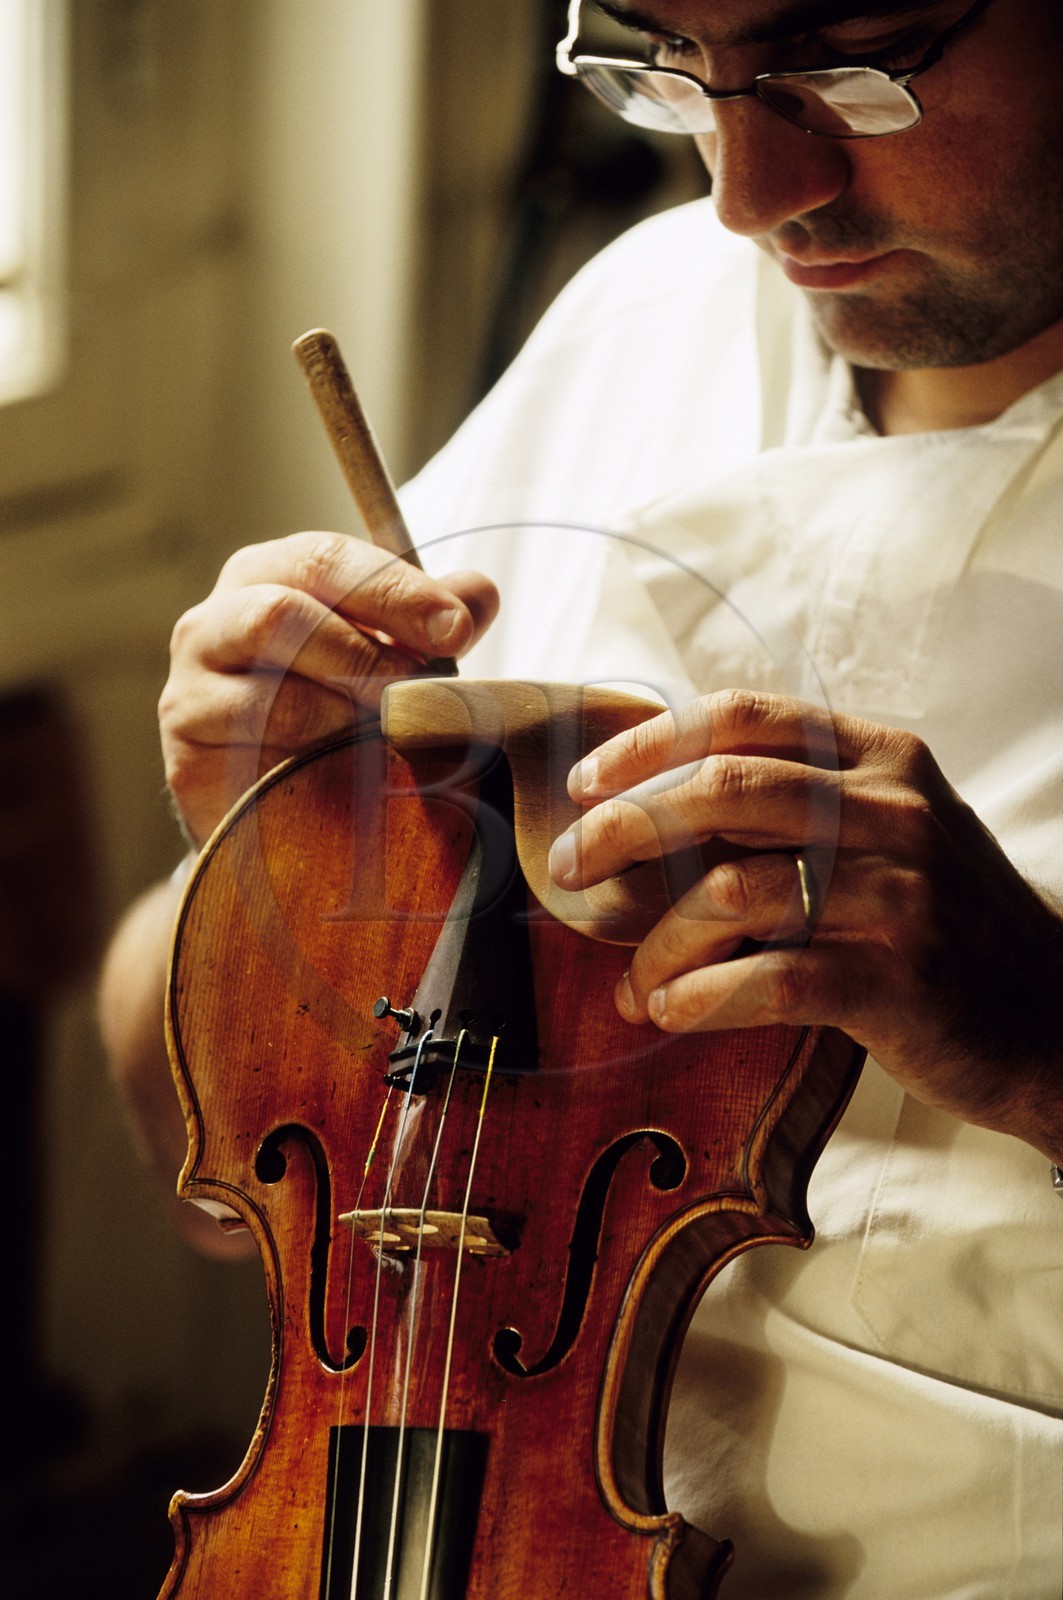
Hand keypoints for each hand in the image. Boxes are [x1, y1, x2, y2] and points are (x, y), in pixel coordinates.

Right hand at [159, 530, 497, 847]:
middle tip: (424, 686)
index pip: (327, 560)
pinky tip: (349, 770)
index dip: (396, 591)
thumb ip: (429, 624)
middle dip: (368, 650)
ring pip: (272, 691)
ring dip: (346, 715)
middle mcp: (214, 620)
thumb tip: (480, 593)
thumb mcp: (387, 656)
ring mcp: (190, 688)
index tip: (456, 629)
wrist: (270, 802)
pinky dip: (314, 761)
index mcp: (267, 575)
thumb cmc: (331, 709)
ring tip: (392, 734)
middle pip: (283, 613)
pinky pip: (257, 755)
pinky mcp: (187, 753)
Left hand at [548, 689, 1062, 1159]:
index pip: (741, 717)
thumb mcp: (888, 830)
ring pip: (734, 892)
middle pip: (722, 790)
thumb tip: (649, 802)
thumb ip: (794, 802)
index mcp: (881, 757)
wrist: (1050, 1013)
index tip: (584, 784)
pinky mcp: (900, 979)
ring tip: (632, 986)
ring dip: (658, 944)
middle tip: (569, 868)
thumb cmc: (943, 919)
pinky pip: (768, 978)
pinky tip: (670, 1012)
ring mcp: (901, 893)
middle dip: (624, 828)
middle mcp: (895, 810)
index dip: (647, 745)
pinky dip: (700, 996)